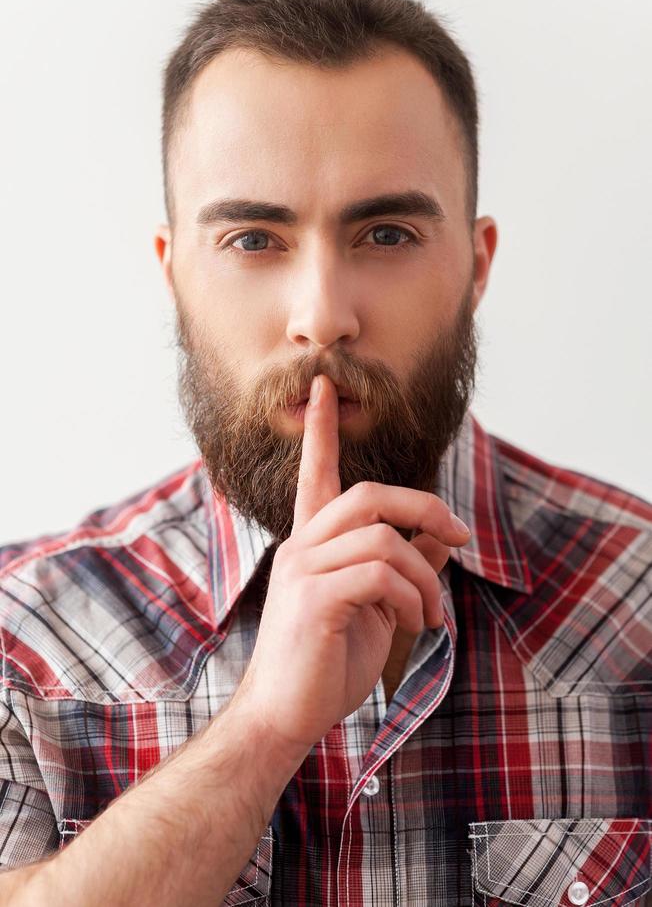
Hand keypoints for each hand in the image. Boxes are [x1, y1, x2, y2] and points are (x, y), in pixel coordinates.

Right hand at [233, 374, 471, 758]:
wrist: (284, 717)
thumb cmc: (325, 663)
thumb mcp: (375, 612)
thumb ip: (403, 570)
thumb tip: (439, 542)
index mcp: (312, 544)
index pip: (315, 473)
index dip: (322, 429)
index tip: (326, 386)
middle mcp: (302, 546)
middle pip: (370, 495)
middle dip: (425, 507)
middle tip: (459, 535)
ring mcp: (304, 569)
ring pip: (384, 537)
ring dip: (425, 576)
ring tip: (432, 615)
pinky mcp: (314, 598)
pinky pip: (381, 574)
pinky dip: (414, 597)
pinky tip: (415, 625)